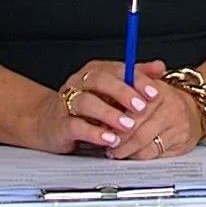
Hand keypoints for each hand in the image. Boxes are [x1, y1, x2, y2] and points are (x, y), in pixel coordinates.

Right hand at [31, 59, 152, 154]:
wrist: (46, 121)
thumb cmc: (85, 106)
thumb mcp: (112, 90)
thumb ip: (135, 78)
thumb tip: (159, 66)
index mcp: (96, 71)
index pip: (118, 69)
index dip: (137, 79)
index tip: (153, 92)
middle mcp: (80, 83)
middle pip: (100, 80)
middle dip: (123, 93)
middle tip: (141, 107)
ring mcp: (67, 103)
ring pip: (87, 102)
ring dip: (109, 114)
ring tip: (127, 125)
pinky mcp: (60, 124)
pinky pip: (76, 126)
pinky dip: (94, 133)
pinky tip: (109, 139)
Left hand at [106, 59, 203, 159]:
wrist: (196, 110)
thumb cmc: (167, 100)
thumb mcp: (149, 88)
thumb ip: (127, 91)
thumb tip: (104, 101)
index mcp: (159, 91)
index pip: (133, 109)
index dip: (115, 120)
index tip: (103, 127)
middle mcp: (171, 108)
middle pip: (137, 129)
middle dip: (119, 140)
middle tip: (107, 143)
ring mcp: (177, 126)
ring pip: (144, 145)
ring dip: (127, 151)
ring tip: (116, 151)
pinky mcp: (181, 142)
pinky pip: (154, 154)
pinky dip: (139, 156)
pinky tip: (132, 154)